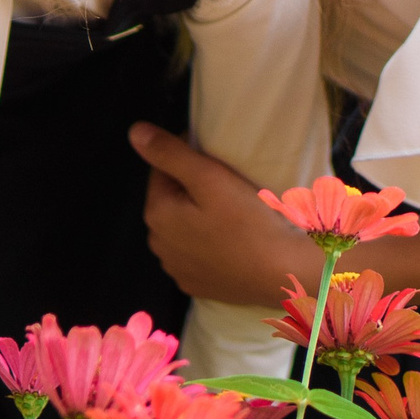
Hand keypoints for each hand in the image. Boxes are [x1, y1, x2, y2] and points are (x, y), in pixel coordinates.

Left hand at [133, 122, 320, 310]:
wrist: (284, 275)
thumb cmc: (249, 221)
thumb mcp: (210, 177)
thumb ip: (170, 152)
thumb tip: (135, 131)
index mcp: (157, 214)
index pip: (162, 171)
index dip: (189, 161)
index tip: (218, 164)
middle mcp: (159, 245)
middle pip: (171, 201)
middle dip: (192, 191)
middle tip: (229, 189)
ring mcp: (177, 270)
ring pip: (182, 229)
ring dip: (198, 218)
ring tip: (232, 214)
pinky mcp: (197, 287)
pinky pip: (196, 255)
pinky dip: (207, 245)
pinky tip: (231, 242)